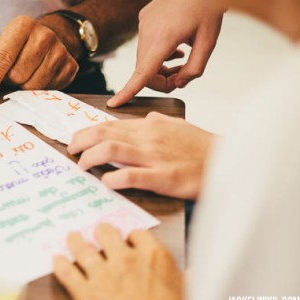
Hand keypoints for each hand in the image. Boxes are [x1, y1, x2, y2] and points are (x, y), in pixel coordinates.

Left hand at [0, 15, 78, 99]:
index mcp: (22, 25)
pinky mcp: (71, 66)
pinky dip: (40, 89)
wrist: (48, 38)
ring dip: (24, 87)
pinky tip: (38, 77)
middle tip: (11, 74)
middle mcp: (44, 35)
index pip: (4, 57)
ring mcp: (60, 51)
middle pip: (18, 74)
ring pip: (34, 85)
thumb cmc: (16, 45)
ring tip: (24, 75)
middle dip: (10, 81)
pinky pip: (49, 89)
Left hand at [53, 223, 183, 299]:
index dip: (132, 236)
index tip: (128, 239)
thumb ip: (184, 280)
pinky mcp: (85, 294)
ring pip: (83, 248)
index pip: (138, 234)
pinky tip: (56, 259)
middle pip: (107, 233)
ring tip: (72, 236)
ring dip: (76, 240)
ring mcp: (103, 275)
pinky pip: (67, 273)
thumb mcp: (186, 298)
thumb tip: (192, 274)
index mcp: (154, 258)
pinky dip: (59, 264)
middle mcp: (126, 261)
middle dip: (102, 231)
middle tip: (99, 232)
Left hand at [67, 112, 214, 199]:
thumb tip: (147, 117)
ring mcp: (155, 157)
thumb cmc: (203, 147)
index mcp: (150, 126)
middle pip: (104, 133)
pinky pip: (132, 175)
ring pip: (111, 149)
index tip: (74, 141)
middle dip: (80, 141)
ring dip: (90, 157)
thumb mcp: (180, 126)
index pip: (109, 124)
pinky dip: (114, 177)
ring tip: (82, 166)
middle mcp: (148, 138)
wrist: (229, 162)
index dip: (86, 132)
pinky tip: (106, 181)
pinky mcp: (164, 177)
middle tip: (70, 152)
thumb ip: (160, 122)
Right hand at [107, 0, 224, 106]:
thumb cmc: (207, 8)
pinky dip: (158, 52)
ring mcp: (143, 24)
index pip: (142, 72)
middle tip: (183, 75)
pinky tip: (176, 45)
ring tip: (182, 56)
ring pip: (145, 59)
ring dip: (160, 66)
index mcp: (163, 39)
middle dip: (161, 80)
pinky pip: (146, 45)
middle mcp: (148, 32)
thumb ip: (195, 68)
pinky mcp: (143, 19)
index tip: (114, 104)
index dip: (128, 91)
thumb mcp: (209, 42)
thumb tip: (179, 84)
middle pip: (145, 70)